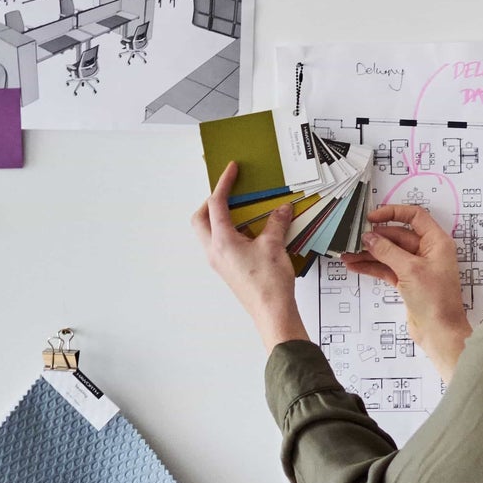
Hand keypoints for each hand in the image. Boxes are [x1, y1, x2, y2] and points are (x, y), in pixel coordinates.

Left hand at [190, 161, 307, 351]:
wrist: (271, 312)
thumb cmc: (269, 283)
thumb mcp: (275, 246)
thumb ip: (276, 223)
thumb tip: (282, 209)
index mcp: (221, 241)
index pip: (217, 205)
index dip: (224, 184)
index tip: (231, 170)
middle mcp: (214, 251)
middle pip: (200, 218)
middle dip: (211, 202)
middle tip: (229, 192)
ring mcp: (219, 262)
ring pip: (209, 232)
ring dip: (220, 218)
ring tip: (243, 211)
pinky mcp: (228, 269)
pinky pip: (221, 244)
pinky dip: (230, 232)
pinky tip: (251, 233)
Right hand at [343, 203, 473, 380]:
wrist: (439, 332)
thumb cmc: (435, 300)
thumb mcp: (410, 270)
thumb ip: (387, 251)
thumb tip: (369, 237)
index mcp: (436, 242)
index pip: (415, 216)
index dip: (393, 213)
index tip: (372, 217)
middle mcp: (428, 252)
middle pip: (398, 235)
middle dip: (375, 237)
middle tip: (352, 238)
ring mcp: (417, 267)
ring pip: (389, 253)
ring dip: (368, 253)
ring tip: (346, 253)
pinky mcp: (407, 281)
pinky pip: (386, 268)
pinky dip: (371, 266)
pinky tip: (354, 265)